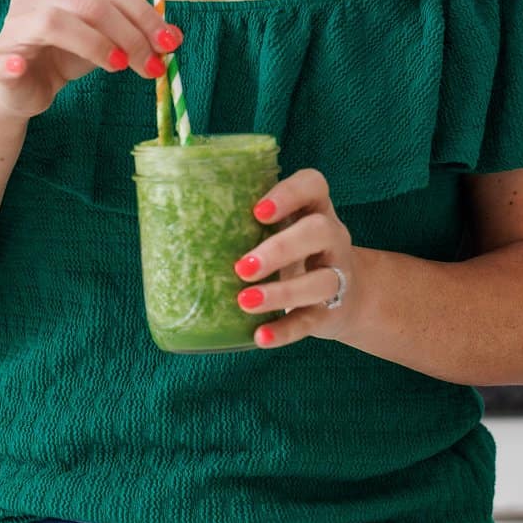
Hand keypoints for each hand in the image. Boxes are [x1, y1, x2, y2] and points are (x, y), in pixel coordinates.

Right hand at [0, 0, 181, 120]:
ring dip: (97, 47)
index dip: (145, 15)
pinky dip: (10, 63)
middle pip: (92, 4)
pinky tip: (21, 68)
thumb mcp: (105, 39)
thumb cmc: (63, 54)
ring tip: (121, 67)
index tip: (170, 43)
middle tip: (154, 64)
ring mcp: (12, 20)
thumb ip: (134, 33)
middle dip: (131, 35)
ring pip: (58, 22)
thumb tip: (174, 38)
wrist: (18, 89)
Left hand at [232, 166, 360, 347]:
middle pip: (319, 231)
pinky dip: (284, 330)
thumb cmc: (295, 252)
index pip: (314, 185)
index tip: (257, 212)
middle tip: (242, 267)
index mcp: (315, 207)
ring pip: (321, 280)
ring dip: (281, 292)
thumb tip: (174, 227)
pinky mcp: (331, 311)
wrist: (348, 297)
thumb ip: (246, 223)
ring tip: (245, 301)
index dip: (289, 194)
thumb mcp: (282, 229)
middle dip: (280, 248)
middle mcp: (332, 236)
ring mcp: (337, 274)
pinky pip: (311, 321)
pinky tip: (259, 337)